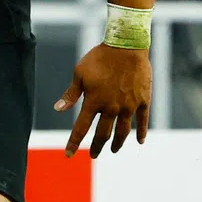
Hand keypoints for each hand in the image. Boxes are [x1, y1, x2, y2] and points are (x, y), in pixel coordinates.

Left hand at [57, 42, 150, 157]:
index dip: (74, 142)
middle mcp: (112, 108)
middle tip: (93, 155)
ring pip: (123, 132)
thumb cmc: (99, 58)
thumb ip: (71, 94)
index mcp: (94, 101)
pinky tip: (140, 141)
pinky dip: (142, 133)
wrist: (126, 46)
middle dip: (97, 146)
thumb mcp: (80, 73)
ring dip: (118, 143)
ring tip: (114, 150)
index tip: (69, 154)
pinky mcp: (143, 101)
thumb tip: (58, 108)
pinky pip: (143, 122)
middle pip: (103, 134)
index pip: (81, 127)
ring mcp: (129, 106)